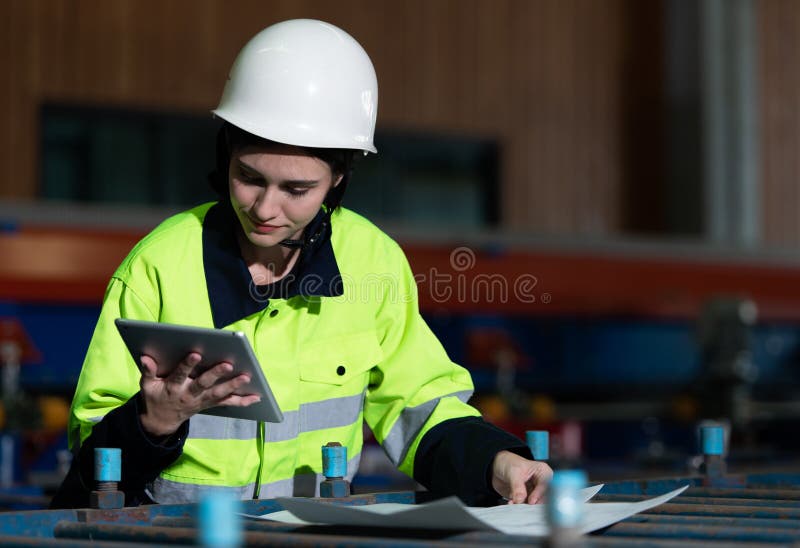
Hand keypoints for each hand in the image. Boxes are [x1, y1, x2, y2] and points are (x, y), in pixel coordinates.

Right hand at [138, 352, 260, 435]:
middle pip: (203, 384)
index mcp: (173, 388)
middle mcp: (189, 395)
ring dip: (233, 386)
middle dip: (216, 374)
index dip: (187, 365)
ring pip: (219, 394)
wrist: (161, 420)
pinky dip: (242, 401)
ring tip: (246, 377)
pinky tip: (256, 397)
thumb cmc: (155, 396)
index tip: (196, 354)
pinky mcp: (210, 404)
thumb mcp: (147, 386)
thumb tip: (145, 358)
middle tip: (228, 365)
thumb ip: (148, 372)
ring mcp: (201, 401)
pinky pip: (227, 403)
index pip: (180, 375)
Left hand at [491, 450, 552, 503]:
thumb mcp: (513, 472)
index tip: (531, 501)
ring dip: (524, 506)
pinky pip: (524, 506)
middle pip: (543, 497)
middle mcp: (540, 483)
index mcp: (543, 472)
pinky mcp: (526, 498)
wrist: (496, 468)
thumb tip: (520, 499)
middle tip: (525, 508)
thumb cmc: (508, 463)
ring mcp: (533, 492)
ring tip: (515, 505)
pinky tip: (511, 503)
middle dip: (533, 503)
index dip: (539, 494)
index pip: (546, 485)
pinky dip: (518, 506)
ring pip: (534, 503)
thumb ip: (517, 486)